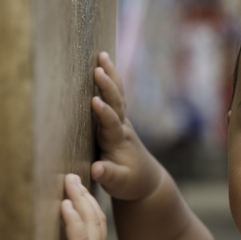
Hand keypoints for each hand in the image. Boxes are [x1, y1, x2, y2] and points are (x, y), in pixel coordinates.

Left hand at [60, 173, 130, 239]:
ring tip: (70, 179)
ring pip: (87, 223)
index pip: (94, 233)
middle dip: (84, 197)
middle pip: (93, 220)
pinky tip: (67, 203)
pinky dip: (72, 220)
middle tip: (74, 177)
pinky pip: (78, 239)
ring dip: (78, 199)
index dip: (87, 213)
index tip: (79, 196)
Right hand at [91, 52, 161, 200]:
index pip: (111, 124)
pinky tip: (104, 65)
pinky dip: (111, 81)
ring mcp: (122, 122)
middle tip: (98, 68)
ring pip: (118, 95)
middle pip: (117, 103)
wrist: (146, 180)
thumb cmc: (129, 183)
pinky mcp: (119, 121)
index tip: (94, 100)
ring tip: (102, 56)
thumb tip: (97, 169)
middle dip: (108, 85)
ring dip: (111, 76)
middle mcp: (122, 127)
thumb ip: (108, 175)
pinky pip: (115, 97)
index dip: (104, 112)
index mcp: (118, 141)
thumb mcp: (119, 183)